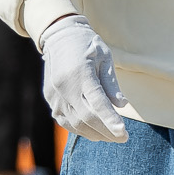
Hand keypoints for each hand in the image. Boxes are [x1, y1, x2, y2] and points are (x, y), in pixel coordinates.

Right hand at [39, 14, 127, 142]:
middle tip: (123, 138)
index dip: (110, 120)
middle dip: (106, 131)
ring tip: (111, 136)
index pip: (97, 102)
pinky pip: (65, 121)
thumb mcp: (104, 57)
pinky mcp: (50, 99)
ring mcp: (55, 95)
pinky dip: (80, 129)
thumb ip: (111, 83)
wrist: (59, 36)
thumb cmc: (87, 45)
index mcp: (81, 73)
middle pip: (86, 117)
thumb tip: (122, 105)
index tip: (123, 134)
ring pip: (75, 123)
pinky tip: (94, 131)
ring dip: (95, 133)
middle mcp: (65, 86)